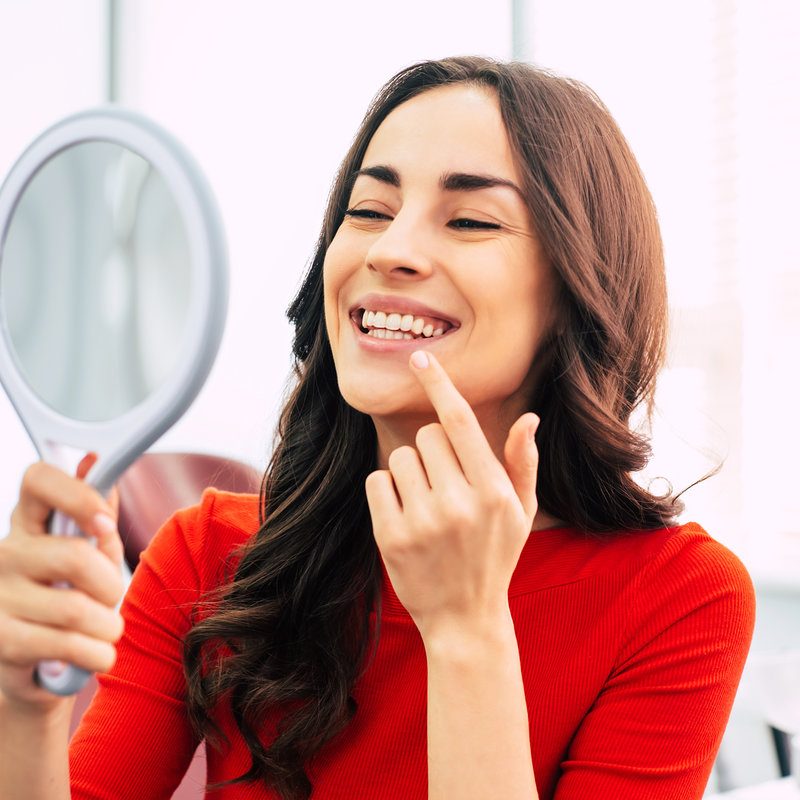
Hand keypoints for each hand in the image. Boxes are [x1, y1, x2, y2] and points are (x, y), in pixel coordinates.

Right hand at [0, 455, 124, 711]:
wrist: (34, 668)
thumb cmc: (68, 602)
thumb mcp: (87, 557)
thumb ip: (96, 518)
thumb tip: (93, 461)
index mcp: (28, 524)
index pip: (38, 479)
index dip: (78, 494)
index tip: (104, 523)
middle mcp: (5, 553)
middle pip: (74, 556)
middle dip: (110, 585)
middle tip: (111, 598)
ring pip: (76, 609)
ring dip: (108, 627)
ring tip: (107, 632)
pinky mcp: (0, 639)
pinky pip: (67, 644)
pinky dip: (97, 653)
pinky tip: (97, 655)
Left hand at [364, 351, 539, 643]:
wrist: (464, 618)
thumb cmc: (495, 555)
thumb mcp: (521, 512)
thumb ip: (523, 463)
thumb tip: (528, 418)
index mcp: (493, 491)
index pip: (461, 422)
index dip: (440, 385)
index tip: (420, 358)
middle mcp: (459, 503)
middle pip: (427, 436)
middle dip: (434, 453)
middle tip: (445, 486)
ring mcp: (422, 521)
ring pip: (400, 457)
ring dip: (410, 473)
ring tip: (426, 505)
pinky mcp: (391, 537)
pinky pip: (378, 482)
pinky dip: (387, 492)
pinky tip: (406, 517)